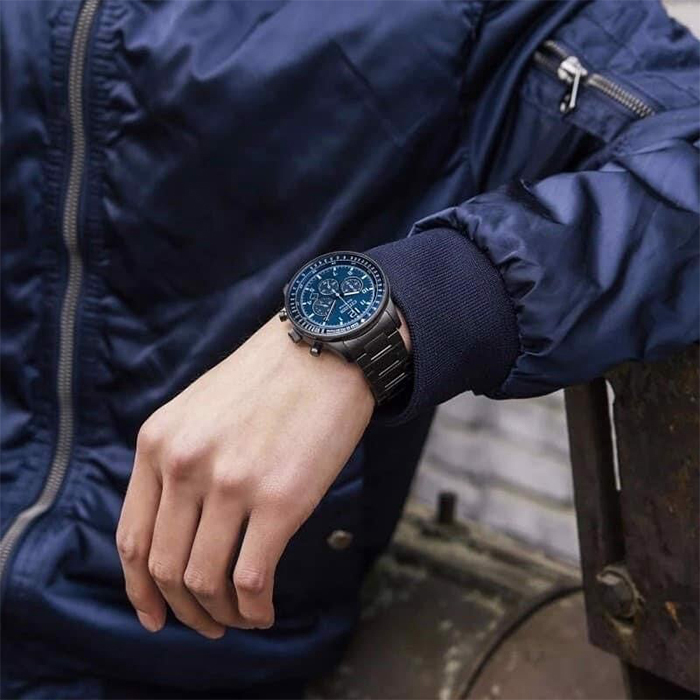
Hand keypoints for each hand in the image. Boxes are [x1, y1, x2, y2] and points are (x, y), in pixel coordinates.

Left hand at [115, 312, 408, 637]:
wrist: (329, 348)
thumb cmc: (270, 381)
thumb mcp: (200, 411)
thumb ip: (178, 462)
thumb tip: (181, 530)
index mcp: (158, 442)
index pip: (131, 539)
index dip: (138, 589)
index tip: (153, 614)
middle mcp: (184, 464)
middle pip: (165, 568)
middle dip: (184, 610)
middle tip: (207, 623)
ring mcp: (230, 483)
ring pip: (205, 581)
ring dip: (219, 615)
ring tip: (240, 619)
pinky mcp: (280, 499)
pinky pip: (251, 579)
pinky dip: (254, 609)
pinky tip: (264, 611)